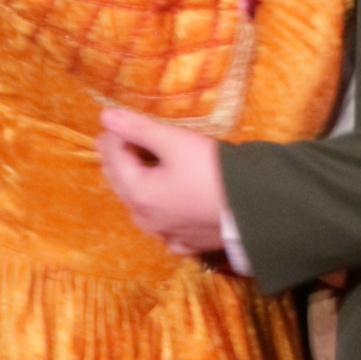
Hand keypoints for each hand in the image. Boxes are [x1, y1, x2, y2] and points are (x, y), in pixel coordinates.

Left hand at [97, 108, 229, 254]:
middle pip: (123, 185)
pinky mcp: (189, 244)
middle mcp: (147, 218)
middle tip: (115, 140)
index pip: (115, 157)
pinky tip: (165, 216)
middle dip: (117, 161)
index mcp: (138, 192)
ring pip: (141, 210)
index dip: (112, 135)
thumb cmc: (212, 171)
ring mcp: (167, 235)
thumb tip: (105, 116)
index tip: (111, 119)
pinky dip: (160, 219)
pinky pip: (166, 232)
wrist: (255, 208)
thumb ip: (139, 128)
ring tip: (137, 172)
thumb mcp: (175, 142)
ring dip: (135, 189)